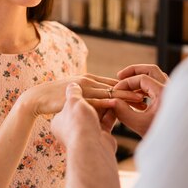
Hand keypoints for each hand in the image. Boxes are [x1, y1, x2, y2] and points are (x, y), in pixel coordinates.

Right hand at [19, 74, 143, 116]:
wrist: (38, 98)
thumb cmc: (56, 100)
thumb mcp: (76, 97)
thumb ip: (89, 99)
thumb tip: (101, 108)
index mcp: (91, 80)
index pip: (115, 83)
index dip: (130, 88)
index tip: (145, 94)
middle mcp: (89, 81)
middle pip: (116, 86)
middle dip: (133, 91)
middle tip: (149, 97)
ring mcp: (83, 87)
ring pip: (109, 92)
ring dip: (126, 96)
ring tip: (140, 101)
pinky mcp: (77, 96)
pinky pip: (95, 100)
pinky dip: (107, 102)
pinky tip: (118, 106)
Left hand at [51, 83, 120, 187]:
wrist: (91, 147)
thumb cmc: (78, 122)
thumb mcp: (72, 102)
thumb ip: (73, 92)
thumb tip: (73, 85)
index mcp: (60, 120)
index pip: (71, 102)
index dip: (82, 93)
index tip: (89, 85)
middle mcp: (71, 127)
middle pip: (85, 107)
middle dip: (96, 98)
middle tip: (103, 88)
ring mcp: (85, 132)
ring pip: (97, 113)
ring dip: (105, 104)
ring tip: (112, 94)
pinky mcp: (99, 135)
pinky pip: (106, 121)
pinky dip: (111, 112)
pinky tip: (118, 103)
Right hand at [110, 64, 167, 136]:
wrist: (178, 144)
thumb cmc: (161, 137)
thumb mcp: (139, 125)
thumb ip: (123, 112)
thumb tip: (112, 100)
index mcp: (164, 93)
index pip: (142, 78)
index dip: (126, 82)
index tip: (116, 90)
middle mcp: (171, 88)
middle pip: (151, 70)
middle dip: (134, 71)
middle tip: (119, 76)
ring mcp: (173, 92)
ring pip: (155, 76)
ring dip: (140, 78)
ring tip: (126, 85)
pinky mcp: (172, 97)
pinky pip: (158, 84)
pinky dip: (146, 86)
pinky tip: (136, 95)